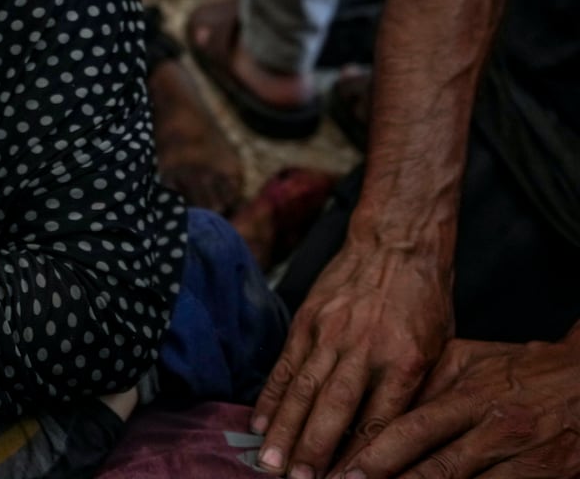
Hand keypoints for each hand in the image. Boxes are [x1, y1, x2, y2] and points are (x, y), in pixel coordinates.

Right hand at [252, 241, 452, 477]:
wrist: (397, 242)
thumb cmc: (425, 299)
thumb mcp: (439, 348)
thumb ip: (414, 392)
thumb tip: (395, 440)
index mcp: (404, 361)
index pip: (379, 422)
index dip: (361, 459)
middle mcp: (365, 349)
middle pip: (336, 410)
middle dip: (314, 451)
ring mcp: (331, 333)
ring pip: (304, 390)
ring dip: (284, 431)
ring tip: (270, 464)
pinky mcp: (307, 320)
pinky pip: (286, 364)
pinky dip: (270, 396)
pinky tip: (258, 423)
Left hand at [334, 333, 579, 478]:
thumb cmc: (522, 369)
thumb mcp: (470, 360)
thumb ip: (427, 382)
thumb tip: (378, 402)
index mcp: (470, 393)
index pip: (412, 428)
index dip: (375, 455)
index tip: (341, 472)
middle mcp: (495, 427)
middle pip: (435, 467)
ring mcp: (524, 456)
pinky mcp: (547, 475)